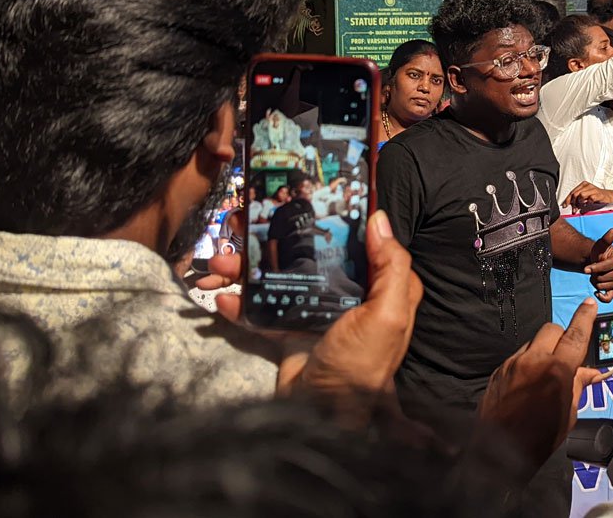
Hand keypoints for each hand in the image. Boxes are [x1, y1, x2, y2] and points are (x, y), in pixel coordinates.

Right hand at [213, 211, 422, 404]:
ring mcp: (314, 312)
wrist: (322, 416)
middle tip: (244, 227)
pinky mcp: (288, 332)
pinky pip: (261, 310)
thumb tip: (379, 219)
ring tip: (221, 264)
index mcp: (376, 290)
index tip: (307, 197)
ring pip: (279, 277)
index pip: (360, 243)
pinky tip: (223, 296)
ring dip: (246, 269)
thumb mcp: (388, 315)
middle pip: (310, 255)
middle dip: (275, 240)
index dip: (337, 219)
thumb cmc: (360, 366)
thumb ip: (391, 267)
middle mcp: (347, 296)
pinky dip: (240, 303)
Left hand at [477, 298, 609, 472]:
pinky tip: (528, 385)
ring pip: (533, 343)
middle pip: (552, 330)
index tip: (590, 304)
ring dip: (543, 351)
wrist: (497, 452)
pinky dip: (527, 364)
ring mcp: (512, 364)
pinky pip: (518, 357)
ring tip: (545, 376)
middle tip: (566, 356)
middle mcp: (533, 361)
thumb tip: (593, 373)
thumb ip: (578, 386)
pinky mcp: (499, 371)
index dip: (585, 318)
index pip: (575, 336)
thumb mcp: (568, 414)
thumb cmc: (539, 438)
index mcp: (557, 371)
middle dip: (561, 337)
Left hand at [566, 181, 612, 211]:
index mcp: (583, 185)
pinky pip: (590, 198)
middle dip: (573, 203)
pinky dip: (588, 203)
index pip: (572, 192)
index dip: (568, 199)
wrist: (609, 197)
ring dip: (580, 203)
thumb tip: (568, 206)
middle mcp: (587, 186)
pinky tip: (589, 205)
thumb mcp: (585, 198)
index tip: (565, 206)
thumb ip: (577, 200)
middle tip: (574, 210)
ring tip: (581, 207)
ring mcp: (593, 189)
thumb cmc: (596, 197)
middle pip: (575, 194)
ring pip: (581, 195)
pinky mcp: (599, 194)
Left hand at [585, 228, 612, 302]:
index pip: (604, 268)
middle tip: (594, 270)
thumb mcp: (600, 245)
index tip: (585, 269)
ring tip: (596, 275)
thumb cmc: (599, 253)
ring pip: (602, 287)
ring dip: (595, 282)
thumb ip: (607, 239)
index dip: (594, 268)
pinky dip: (602, 298)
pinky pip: (609, 298)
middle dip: (595, 275)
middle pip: (602, 279)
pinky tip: (596, 293)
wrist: (597, 262)